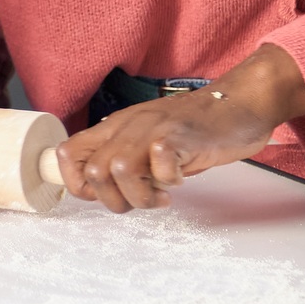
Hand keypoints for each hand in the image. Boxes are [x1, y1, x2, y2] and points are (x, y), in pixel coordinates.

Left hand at [54, 45, 304, 211]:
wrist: (236, 103)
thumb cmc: (193, 127)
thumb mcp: (146, 139)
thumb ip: (123, 158)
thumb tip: (102, 189)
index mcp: (115, 127)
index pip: (68, 154)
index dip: (79, 186)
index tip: (108, 195)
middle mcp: (128, 126)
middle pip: (94, 171)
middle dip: (115, 200)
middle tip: (142, 199)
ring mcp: (153, 129)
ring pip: (119, 170)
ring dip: (141, 196)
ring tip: (162, 195)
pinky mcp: (180, 136)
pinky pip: (161, 164)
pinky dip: (169, 182)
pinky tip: (180, 179)